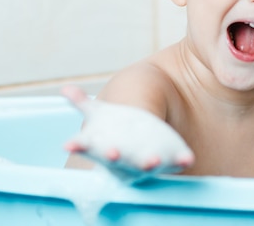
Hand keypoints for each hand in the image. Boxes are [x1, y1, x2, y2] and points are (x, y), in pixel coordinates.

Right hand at [62, 86, 194, 182]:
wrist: (149, 126)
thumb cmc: (118, 124)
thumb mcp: (100, 111)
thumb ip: (82, 102)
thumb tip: (66, 90)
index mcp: (100, 144)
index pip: (86, 146)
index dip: (80, 145)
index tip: (69, 144)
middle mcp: (122, 157)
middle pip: (116, 160)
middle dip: (113, 157)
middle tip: (111, 152)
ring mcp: (145, 160)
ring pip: (145, 165)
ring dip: (148, 163)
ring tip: (152, 160)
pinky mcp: (169, 159)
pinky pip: (176, 161)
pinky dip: (181, 160)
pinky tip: (187, 157)